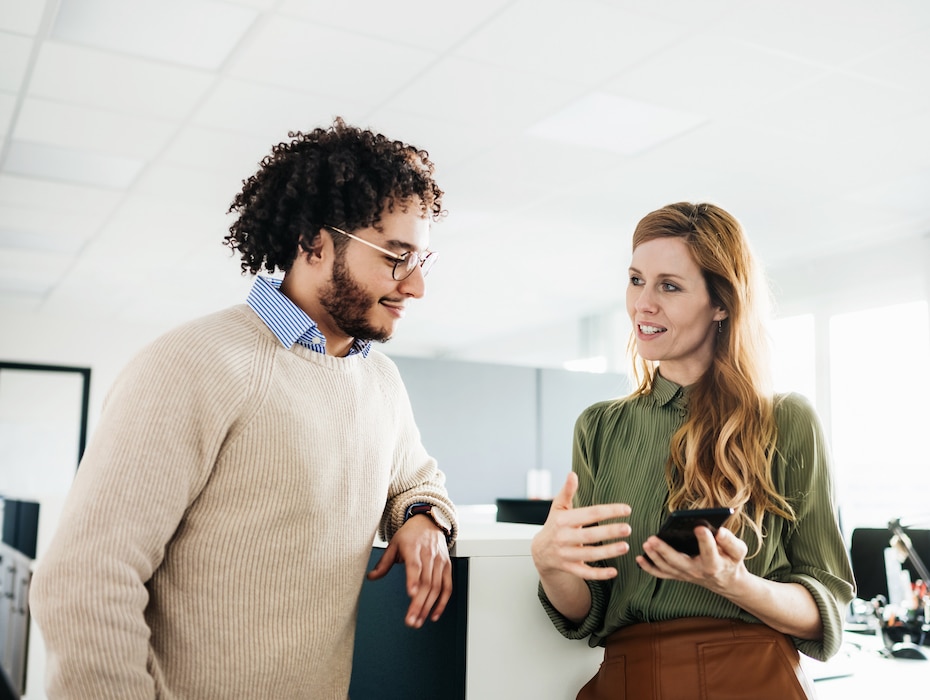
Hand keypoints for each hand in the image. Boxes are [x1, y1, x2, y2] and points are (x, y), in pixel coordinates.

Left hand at [367, 514, 451, 628]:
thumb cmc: (410, 534)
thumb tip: (371, 577)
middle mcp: (429, 554)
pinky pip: (447, 587)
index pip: (415, 565)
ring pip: (436, 587)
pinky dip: (442, 602)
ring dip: (428, 607)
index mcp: (414, 547)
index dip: (413, 579)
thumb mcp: (394, 544)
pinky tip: (434, 615)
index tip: (411, 594)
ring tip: (418, 621)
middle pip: (426, 582)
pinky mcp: (447, 567)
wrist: (429, 522)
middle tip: (411, 620)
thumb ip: (384, 563)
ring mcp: (440, 561)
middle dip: (419, 604)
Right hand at [531, 472, 631, 580]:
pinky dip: (599, 574)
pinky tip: (614, 571)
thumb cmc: (554, 525)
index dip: (608, 511)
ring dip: (608, 552)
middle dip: (609, 532)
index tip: (627, 509)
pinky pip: (585, 573)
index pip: (589, 514)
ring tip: (625, 546)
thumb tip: (572, 474)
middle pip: (589, 535)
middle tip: (628, 528)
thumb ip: (567, 491)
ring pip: (589, 555)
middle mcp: (564, 537)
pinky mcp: (569, 568)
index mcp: (563, 520)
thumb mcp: (558, 507)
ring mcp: (566, 554)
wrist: (540, 551)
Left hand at [637, 525, 748, 593]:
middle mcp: (698, 571)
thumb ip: (731, 542)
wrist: (726, 581)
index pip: (709, 551)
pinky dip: (649, 568)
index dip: (705, 540)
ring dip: (654, 556)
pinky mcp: (678, 575)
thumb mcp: (738, 551)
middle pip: (679, 562)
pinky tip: (639, 558)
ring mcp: (686, 575)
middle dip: (664, 550)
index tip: (700, 527)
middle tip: (653, 539)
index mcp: (715, 564)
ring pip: (667, 568)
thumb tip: (720, 531)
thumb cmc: (731, 561)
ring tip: (646, 543)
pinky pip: (662, 574)